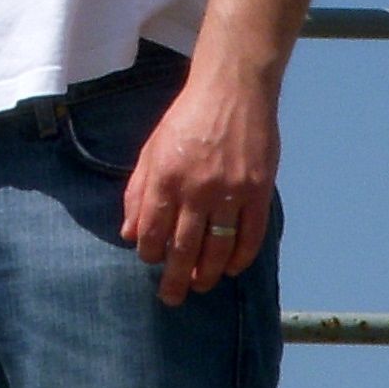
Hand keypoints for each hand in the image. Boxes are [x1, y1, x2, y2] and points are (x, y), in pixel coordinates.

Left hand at [120, 69, 281, 305]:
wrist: (233, 90)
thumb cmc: (187, 118)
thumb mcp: (152, 149)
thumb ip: (138, 192)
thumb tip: (129, 233)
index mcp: (166, 177)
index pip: (153, 230)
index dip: (150, 252)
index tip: (151, 261)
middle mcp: (197, 188)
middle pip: (184, 247)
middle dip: (176, 278)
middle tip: (172, 296)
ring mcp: (231, 191)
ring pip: (218, 248)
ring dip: (208, 273)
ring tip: (200, 284)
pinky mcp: (259, 190)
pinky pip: (251, 235)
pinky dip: (241, 257)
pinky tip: (232, 269)